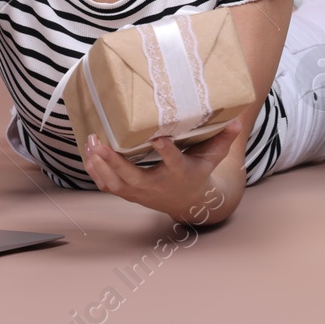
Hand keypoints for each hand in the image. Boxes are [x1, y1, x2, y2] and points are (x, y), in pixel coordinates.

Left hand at [80, 120, 242, 222]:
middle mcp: (157, 185)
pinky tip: (87, 153)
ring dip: (98, 164)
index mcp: (179, 173)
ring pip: (114, 183)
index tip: (158, 139)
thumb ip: (222, 139)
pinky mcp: (128, 193)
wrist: (189, 203)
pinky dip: (94, 171)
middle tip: (99, 141)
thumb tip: (238, 120)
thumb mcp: (212, 157)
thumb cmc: (198, 173)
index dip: (165, 151)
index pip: (173, 161)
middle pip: (132, 176)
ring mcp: (140, 191)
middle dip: (114, 161)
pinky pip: (107, 185)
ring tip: (89, 142)